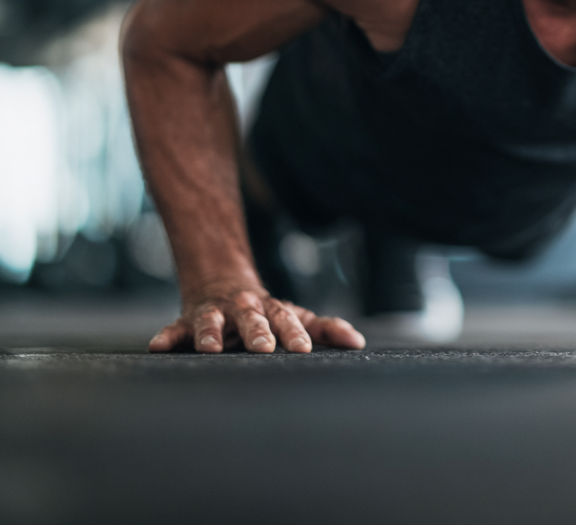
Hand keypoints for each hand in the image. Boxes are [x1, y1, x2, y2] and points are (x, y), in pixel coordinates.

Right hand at [149, 285, 365, 353]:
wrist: (223, 285)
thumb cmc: (266, 312)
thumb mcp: (295, 316)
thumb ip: (324, 328)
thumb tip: (359, 342)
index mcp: (271, 310)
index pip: (287, 319)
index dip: (295, 333)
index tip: (303, 348)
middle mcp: (244, 309)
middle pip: (252, 318)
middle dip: (258, 332)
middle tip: (264, 348)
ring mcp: (215, 313)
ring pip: (212, 321)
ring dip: (211, 334)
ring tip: (211, 349)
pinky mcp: (187, 321)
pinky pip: (174, 328)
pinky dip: (167, 336)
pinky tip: (158, 346)